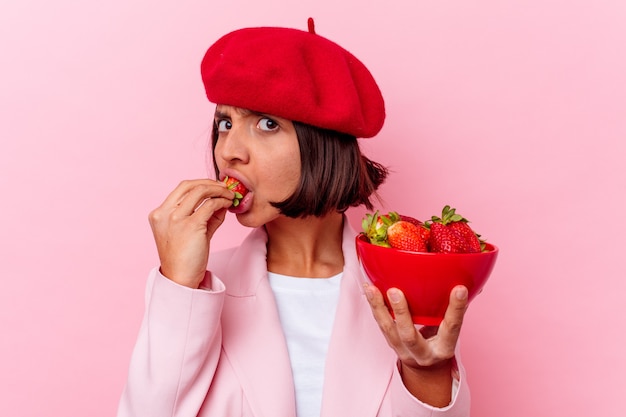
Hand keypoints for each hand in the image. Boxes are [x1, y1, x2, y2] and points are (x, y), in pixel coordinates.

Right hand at [148, 179, 234, 287]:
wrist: (181, 279)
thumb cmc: (186, 258)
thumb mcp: (191, 231)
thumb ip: (203, 214)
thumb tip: (221, 200)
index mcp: (159, 214)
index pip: (181, 189)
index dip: (200, 183)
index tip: (215, 186)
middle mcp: (164, 213)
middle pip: (189, 185)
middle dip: (210, 183)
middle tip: (225, 188)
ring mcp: (175, 218)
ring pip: (200, 191)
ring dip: (218, 190)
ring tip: (230, 195)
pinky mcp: (190, 225)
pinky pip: (210, 205)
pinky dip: (221, 202)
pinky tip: (228, 205)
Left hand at [364, 284, 467, 404]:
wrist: (425, 368)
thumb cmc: (441, 341)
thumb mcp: (452, 330)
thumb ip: (457, 309)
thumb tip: (474, 280)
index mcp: (444, 348)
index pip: (452, 328)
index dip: (456, 309)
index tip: (460, 289)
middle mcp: (422, 353)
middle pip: (409, 336)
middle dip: (401, 314)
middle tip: (395, 291)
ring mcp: (403, 350)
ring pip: (388, 330)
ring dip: (378, 307)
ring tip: (371, 287)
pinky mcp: (390, 343)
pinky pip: (380, 325)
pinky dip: (373, 306)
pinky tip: (368, 288)